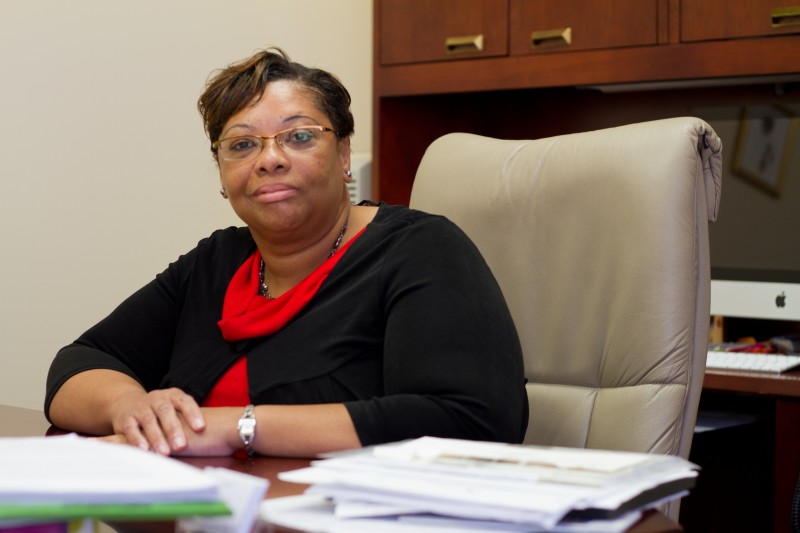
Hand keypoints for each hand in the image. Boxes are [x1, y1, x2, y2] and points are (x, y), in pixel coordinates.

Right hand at [103, 406, 241, 456]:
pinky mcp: (126, 418)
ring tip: (165, 453)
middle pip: (166, 411)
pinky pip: (131, 428)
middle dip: (174, 429)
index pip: (185, 401)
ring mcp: (141, 407)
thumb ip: (191, 420)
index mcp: (173, 396)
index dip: (193, 413)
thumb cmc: (162, 412)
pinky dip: (138, 439)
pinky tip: (144, 450)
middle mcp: (157, 399)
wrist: (128, 403)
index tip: (201, 428)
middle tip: (181, 446)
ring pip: (148, 420)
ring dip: (156, 437)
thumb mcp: (177, 410)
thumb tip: (221, 436)